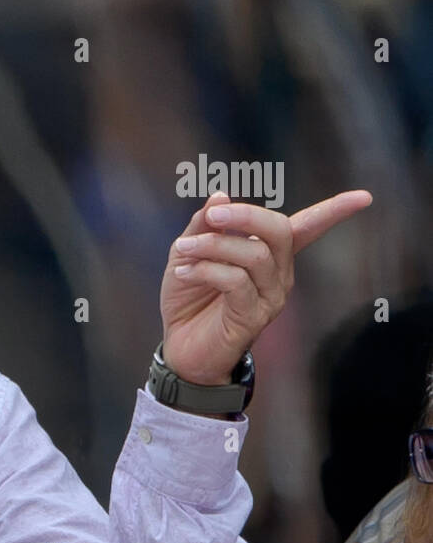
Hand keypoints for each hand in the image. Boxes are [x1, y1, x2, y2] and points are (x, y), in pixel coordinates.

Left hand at [159, 189, 371, 384]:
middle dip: (245, 215)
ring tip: (183, 249)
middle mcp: (279, 275)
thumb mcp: (188, 253)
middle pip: (280, 230)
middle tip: (212, 216)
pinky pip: (235, 280)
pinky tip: (183, 272)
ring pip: (255, 254)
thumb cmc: (187, 298)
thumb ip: (203, 225)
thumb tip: (221, 195)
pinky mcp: (253, 317)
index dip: (334, 211)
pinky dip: (206, 269)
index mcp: (269, 255)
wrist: (179, 347)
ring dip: (213, 244)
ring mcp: (270, 297)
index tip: (364, 197)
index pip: (308, 228)